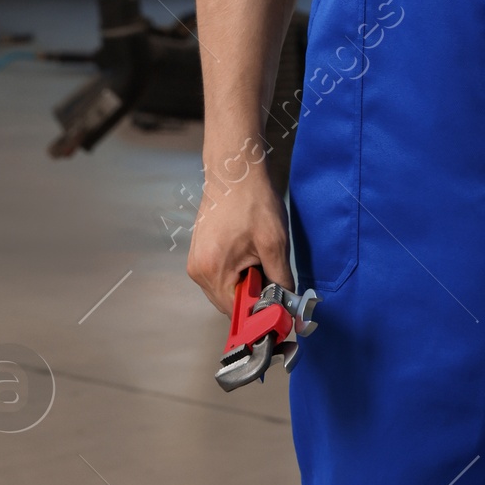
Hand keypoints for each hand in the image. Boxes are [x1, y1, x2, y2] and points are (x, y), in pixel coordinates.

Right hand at [185, 149, 292, 315]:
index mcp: (214, 271)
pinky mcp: (199, 253)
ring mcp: (196, 262)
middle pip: (229, 305)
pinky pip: (219, 277)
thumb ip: (281, 281)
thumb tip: (288, 307)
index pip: (237, 313)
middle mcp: (198, 271)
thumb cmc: (253, 201)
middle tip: (272, 279)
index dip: (259, 314)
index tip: (278, 308)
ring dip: (245, 286)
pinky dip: (235, 274)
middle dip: (253, 298)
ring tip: (259, 261)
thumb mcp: (275, 242)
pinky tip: (248, 255)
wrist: (234, 170)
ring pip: (224, 291)